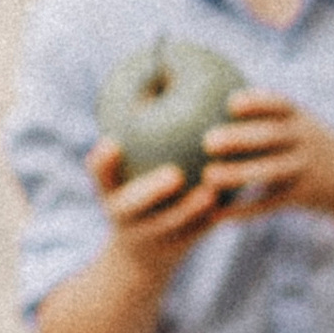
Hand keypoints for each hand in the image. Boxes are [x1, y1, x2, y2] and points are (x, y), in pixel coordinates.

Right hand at [86, 134, 221, 268]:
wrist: (143, 256)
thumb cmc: (140, 195)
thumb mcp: (131, 173)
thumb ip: (143, 138)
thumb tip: (163, 76)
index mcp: (110, 193)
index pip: (99, 175)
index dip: (102, 161)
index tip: (113, 142)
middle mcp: (123, 217)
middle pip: (130, 206)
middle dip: (150, 192)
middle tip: (175, 175)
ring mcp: (149, 238)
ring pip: (169, 225)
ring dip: (190, 209)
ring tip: (211, 190)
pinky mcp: (175, 251)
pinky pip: (195, 234)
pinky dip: (211, 218)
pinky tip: (234, 198)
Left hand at [196, 90, 333, 225]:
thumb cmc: (306, 142)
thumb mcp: (298, 121)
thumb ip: (264, 112)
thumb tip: (206, 87)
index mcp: (299, 118)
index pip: (279, 104)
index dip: (257, 103)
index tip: (231, 104)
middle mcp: (304, 140)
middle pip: (271, 137)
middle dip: (241, 138)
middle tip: (208, 142)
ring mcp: (305, 169)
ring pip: (270, 172)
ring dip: (239, 175)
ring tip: (208, 177)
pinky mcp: (302, 196)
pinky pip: (270, 203)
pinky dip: (244, 210)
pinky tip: (218, 214)